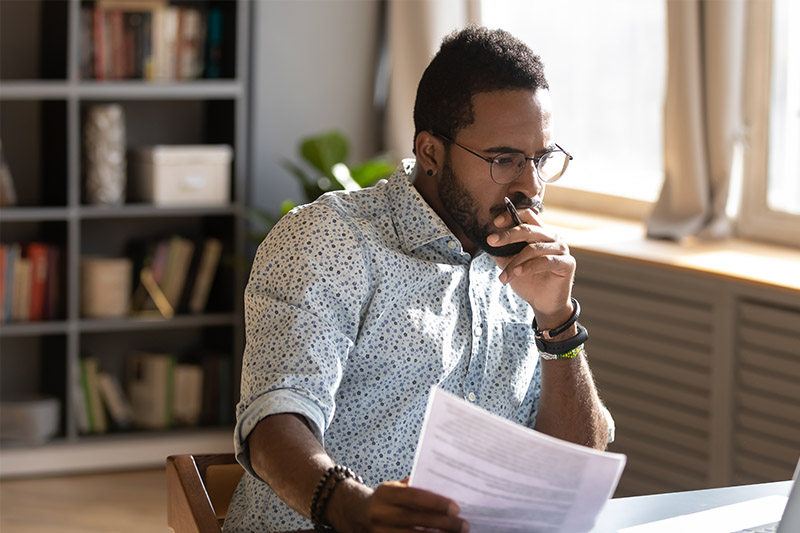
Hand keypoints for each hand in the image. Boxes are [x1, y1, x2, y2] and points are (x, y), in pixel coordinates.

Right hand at [330, 479, 467, 532]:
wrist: (356, 513)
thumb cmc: (385, 499)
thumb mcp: (395, 488)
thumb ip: (415, 488)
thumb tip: (444, 486)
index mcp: (386, 493)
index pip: (414, 497)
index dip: (435, 502)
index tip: (456, 507)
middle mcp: (380, 513)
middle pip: (415, 519)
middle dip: (442, 523)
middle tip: (464, 525)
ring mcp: (379, 532)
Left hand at [487, 207, 574, 323]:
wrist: (543, 303)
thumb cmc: (528, 281)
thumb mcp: (510, 264)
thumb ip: (501, 252)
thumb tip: (486, 241)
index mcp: (540, 233)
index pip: (527, 215)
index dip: (512, 215)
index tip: (495, 223)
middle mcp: (552, 237)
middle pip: (528, 229)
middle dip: (508, 235)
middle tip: (491, 241)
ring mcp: (561, 249)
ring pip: (533, 248)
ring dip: (515, 262)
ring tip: (504, 275)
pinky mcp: (567, 263)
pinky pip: (545, 261)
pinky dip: (528, 267)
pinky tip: (517, 273)